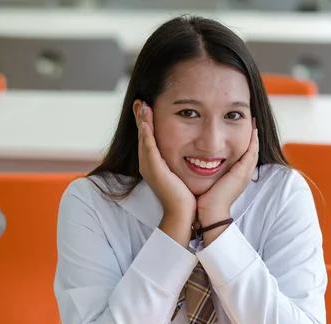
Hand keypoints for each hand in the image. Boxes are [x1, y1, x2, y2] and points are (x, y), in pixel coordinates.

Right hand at [137, 101, 195, 245]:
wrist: (184, 214)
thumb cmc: (186, 195)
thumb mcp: (181, 173)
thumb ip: (182, 161)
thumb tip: (190, 151)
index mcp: (155, 164)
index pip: (148, 139)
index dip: (146, 123)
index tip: (147, 107)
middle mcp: (148, 165)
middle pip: (142, 136)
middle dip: (141, 118)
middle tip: (141, 101)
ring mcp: (149, 167)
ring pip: (143, 139)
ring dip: (142, 122)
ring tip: (142, 106)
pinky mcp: (154, 170)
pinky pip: (149, 149)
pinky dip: (147, 135)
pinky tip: (146, 123)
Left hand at [197, 124, 258, 229]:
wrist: (209, 213)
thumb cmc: (205, 200)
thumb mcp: (208, 181)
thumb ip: (206, 171)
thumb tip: (198, 163)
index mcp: (236, 175)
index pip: (243, 154)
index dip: (244, 141)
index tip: (241, 127)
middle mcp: (243, 173)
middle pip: (252, 149)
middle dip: (251, 134)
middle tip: (251, 118)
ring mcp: (245, 172)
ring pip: (254, 148)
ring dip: (254, 134)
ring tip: (253, 119)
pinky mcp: (242, 172)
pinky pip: (252, 152)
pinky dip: (253, 140)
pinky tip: (253, 128)